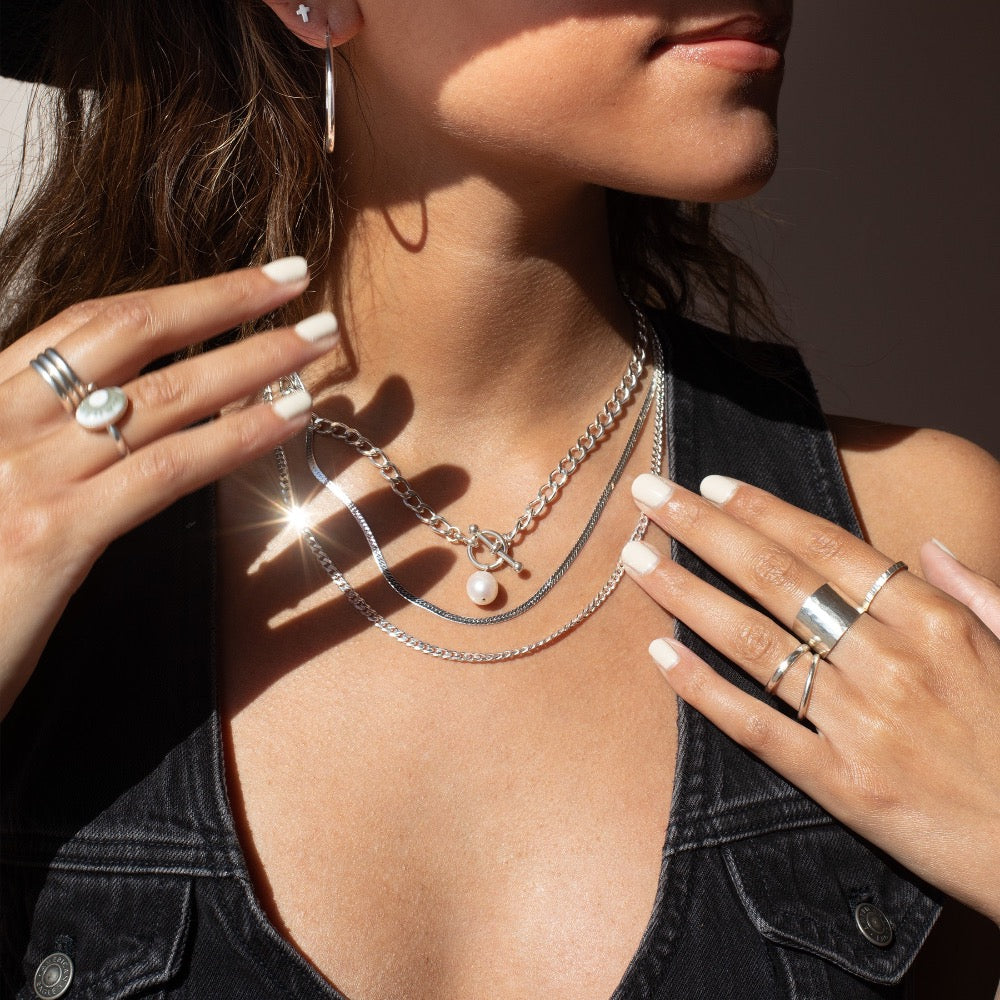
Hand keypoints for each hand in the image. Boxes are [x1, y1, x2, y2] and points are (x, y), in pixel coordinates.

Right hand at [0, 258, 337, 716]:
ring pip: (161, 396)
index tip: (242, 282)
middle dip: (221, 299)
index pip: (86, 325)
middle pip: (127, 334)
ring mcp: (24, 475)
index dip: (171, 295)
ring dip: (252, 359)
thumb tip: (126, 421)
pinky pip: (166, 471)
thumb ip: (45, 445)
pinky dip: (237, 437)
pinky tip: (289, 417)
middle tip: (296, 277)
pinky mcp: (51, 535)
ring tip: (320, 339)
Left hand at [621, 473, 999, 923]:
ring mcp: (859, 723)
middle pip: (776, 577)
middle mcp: (888, 662)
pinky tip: (660, 655)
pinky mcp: (841, 784)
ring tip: (635, 559)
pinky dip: (705, 689)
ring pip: (754, 641)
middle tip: (647, 496)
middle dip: (703, 528)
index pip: (827, 546)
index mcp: (934, 622)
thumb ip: (974, 592)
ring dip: (686, 594)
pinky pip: (758, 727)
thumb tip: (927, 546)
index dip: (762, 510)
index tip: (711, 484)